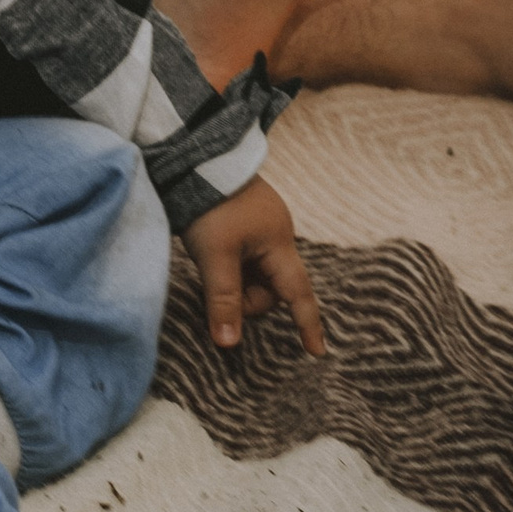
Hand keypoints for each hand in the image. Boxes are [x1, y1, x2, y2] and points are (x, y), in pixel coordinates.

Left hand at [181, 177, 324, 355]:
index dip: (307, 324)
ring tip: (210, 261)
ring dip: (235, 279)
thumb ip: (223, 301)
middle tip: (215, 283)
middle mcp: (278, 235)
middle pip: (269, 287)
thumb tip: (228, 344)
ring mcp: (263, 225)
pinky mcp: (246, 218)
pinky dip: (231, 264)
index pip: (298, 294)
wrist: (194, 159)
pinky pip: (245, 256)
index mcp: (279, 244)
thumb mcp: (214, 257)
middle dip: (245, 297)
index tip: (317, 352)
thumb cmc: (210, 206)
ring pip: (254, 273)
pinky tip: (213, 252)